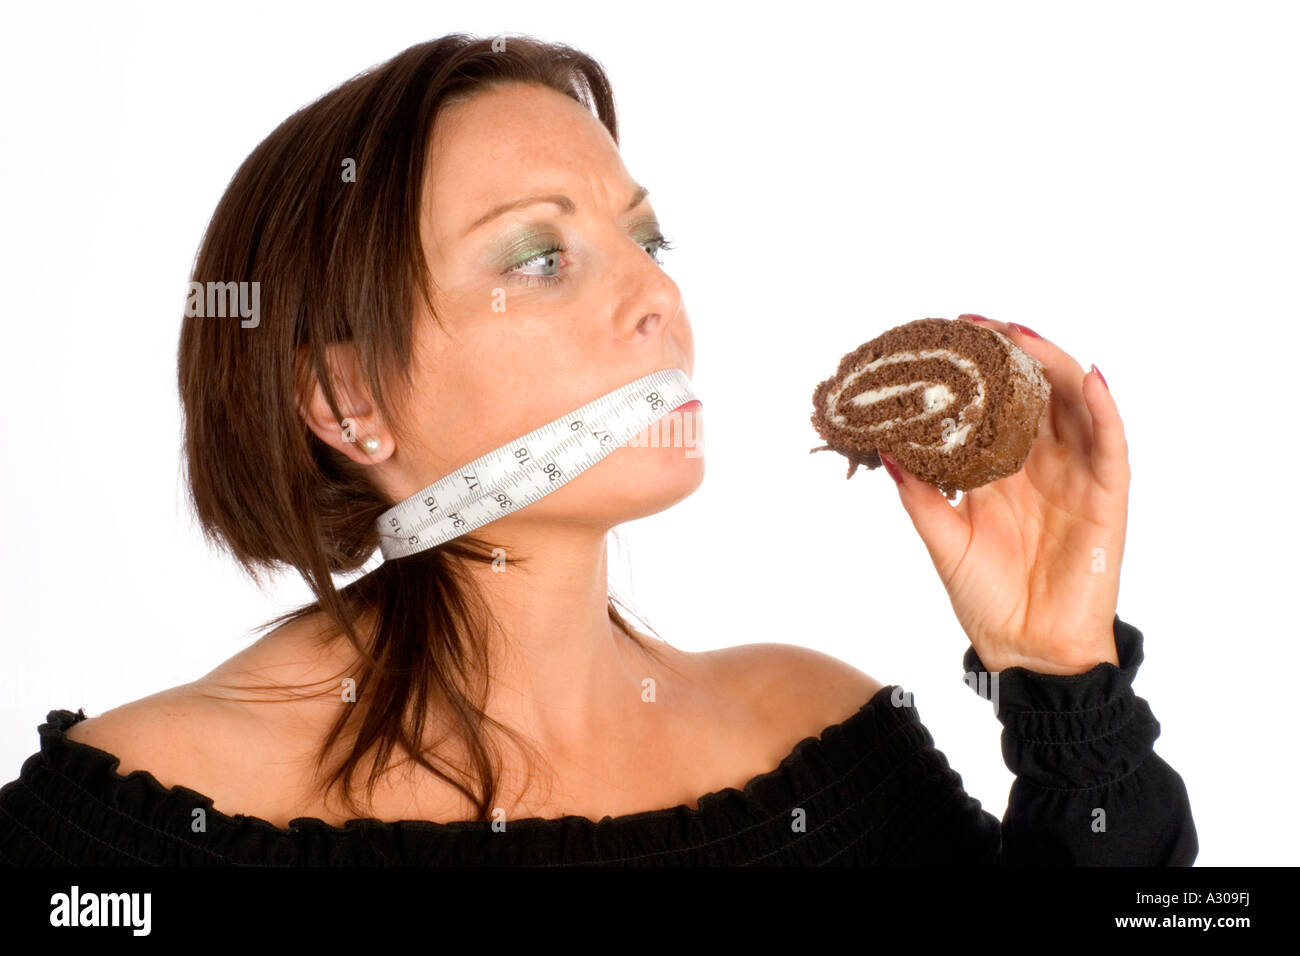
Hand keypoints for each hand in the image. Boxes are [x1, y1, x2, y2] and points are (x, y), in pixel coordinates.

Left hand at [878, 314, 1128, 674]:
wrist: (1024, 648)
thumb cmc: (984, 597)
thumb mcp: (942, 538)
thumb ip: (919, 495)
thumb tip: (885, 450)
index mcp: (1000, 471)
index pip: (992, 407)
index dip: (976, 372)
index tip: (945, 338)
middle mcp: (1040, 465)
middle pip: (1033, 394)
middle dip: (1011, 355)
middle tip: (979, 324)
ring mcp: (1076, 476)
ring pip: (1072, 405)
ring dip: (1053, 365)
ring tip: (1023, 334)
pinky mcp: (1107, 497)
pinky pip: (1111, 444)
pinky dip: (1104, 408)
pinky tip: (1090, 376)